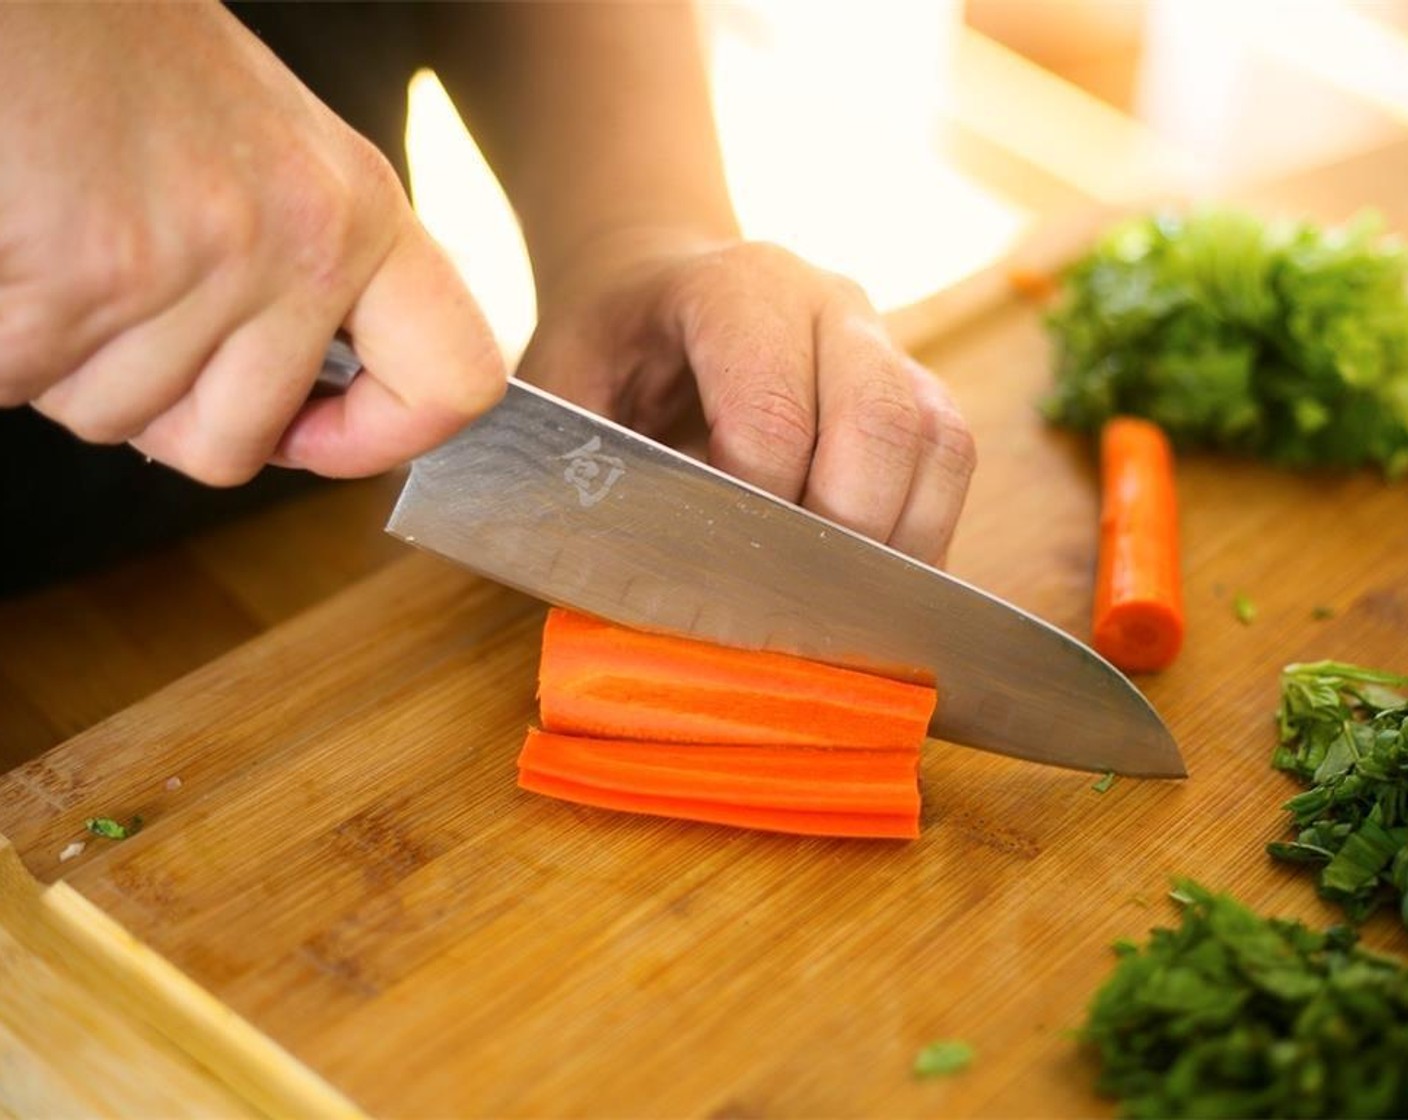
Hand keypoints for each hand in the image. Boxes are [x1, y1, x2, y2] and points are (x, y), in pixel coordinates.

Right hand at [0, 2, 504, 484]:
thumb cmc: (120, 55)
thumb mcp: (266, 156)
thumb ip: (305, 275)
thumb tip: (315, 396)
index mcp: (358, 211)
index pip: (453, 378)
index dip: (382, 436)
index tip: (323, 432)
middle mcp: (297, 242)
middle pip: (236, 445)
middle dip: (164, 411)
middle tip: (128, 312)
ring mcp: (192, 265)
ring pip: (121, 422)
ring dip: (73, 365)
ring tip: (68, 247)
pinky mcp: (83, 277)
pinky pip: (27, 384)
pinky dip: (7, 342)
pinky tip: (22, 250)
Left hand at [516, 231, 975, 566]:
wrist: (653, 290)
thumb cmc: (606, 352)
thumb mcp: (560, 395)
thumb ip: (578, 469)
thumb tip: (607, 579)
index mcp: (736, 288)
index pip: (774, 410)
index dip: (753, 509)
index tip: (718, 576)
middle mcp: (829, 304)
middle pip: (880, 423)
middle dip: (841, 536)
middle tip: (790, 610)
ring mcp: (883, 343)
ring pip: (937, 444)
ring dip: (897, 544)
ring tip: (841, 614)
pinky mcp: (914, 389)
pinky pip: (950, 465)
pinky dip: (922, 537)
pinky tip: (871, 593)